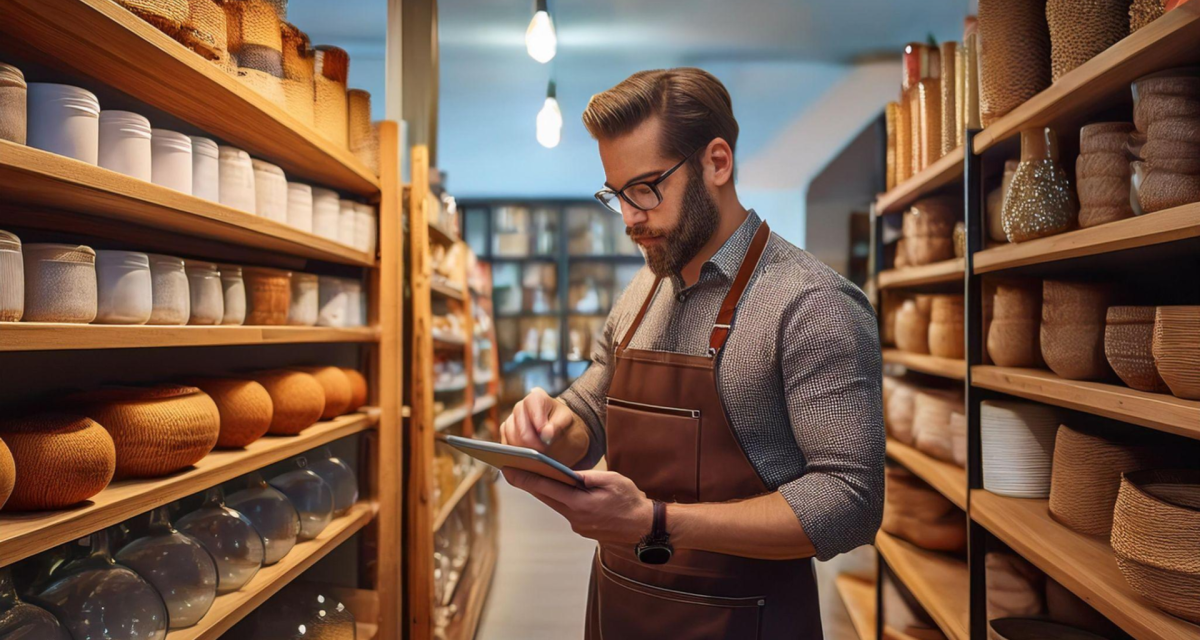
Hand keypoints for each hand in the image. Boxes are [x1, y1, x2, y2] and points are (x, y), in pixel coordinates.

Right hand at [500, 387, 585, 463]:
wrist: (561, 432)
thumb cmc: (564, 424)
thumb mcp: (567, 422)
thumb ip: (557, 426)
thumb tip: (545, 434)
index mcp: (536, 398)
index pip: (532, 405)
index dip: (538, 422)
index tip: (547, 438)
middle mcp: (520, 406)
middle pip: (520, 428)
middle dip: (532, 444)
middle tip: (544, 454)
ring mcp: (511, 420)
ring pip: (511, 438)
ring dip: (524, 451)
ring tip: (537, 459)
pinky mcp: (506, 434)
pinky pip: (505, 445)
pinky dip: (515, 454)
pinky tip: (527, 459)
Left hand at [502, 468, 652, 545]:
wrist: (645, 527)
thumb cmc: (630, 500)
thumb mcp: (611, 480)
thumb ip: (586, 476)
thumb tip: (566, 473)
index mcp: (580, 504)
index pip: (546, 488)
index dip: (525, 478)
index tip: (508, 469)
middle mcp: (575, 518)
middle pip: (545, 497)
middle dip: (527, 482)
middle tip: (509, 469)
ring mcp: (578, 526)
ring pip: (555, 504)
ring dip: (543, 491)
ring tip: (528, 475)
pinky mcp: (582, 529)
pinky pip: (566, 510)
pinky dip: (560, 499)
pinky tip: (555, 489)